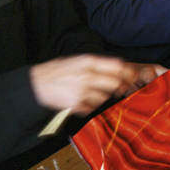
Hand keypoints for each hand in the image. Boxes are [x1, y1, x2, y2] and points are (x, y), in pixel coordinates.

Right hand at [29, 55, 163, 114]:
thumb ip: (96, 65)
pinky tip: (80, 101)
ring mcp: (82, 91)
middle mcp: (87, 75)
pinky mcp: (76, 105)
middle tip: (118, 89)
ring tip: (88, 93)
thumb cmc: (57, 71)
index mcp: (88, 61)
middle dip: (119, 87)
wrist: (36, 84)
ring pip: (104, 97)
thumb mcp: (77, 60)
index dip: (128, 72)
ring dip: (101, 97)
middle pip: (115, 83)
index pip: (117, 65)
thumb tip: (120, 69)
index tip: (133, 77)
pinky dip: (89, 107)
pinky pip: (92, 108)